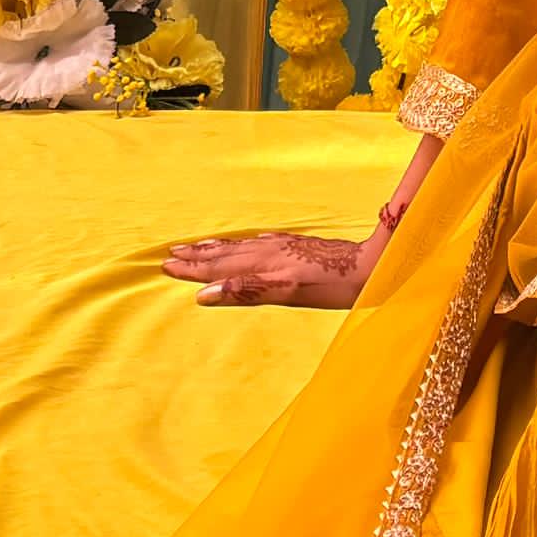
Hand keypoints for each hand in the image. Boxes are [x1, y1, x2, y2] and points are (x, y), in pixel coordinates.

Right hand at [163, 227, 379, 307]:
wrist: (370, 266)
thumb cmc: (332, 285)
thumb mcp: (288, 293)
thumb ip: (247, 290)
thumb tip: (206, 293)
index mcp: (265, 263)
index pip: (220, 267)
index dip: (193, 269)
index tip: (166, 266)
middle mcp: (271, 251)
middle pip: (226, 254)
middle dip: (198, 256)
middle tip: (169, 254)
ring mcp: (285, 248)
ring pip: (242, 247)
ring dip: (217, 248)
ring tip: (197, 246)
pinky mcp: (299, 248)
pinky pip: (261, 244)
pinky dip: (245, 244)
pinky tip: (248, 243)